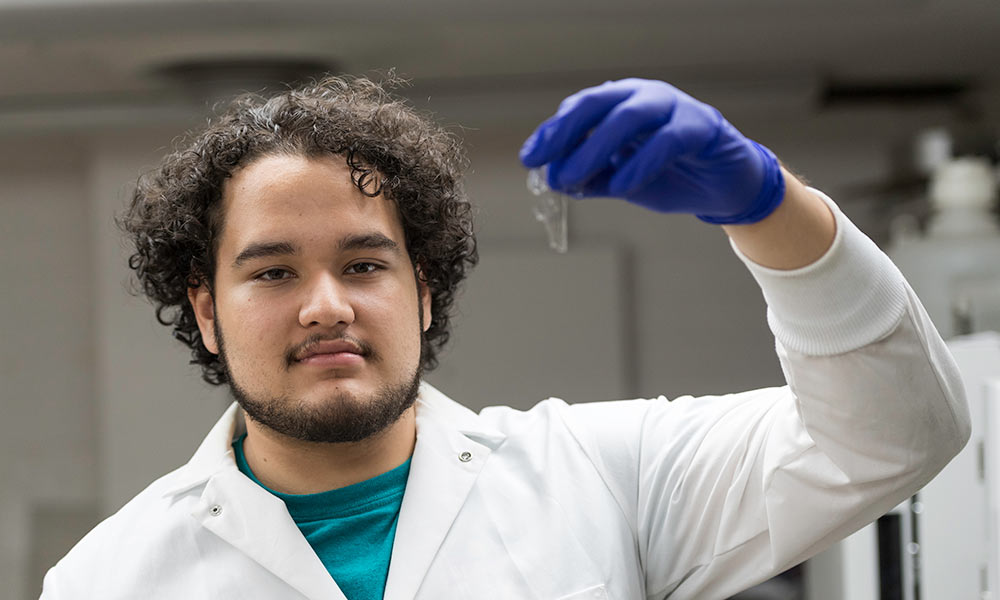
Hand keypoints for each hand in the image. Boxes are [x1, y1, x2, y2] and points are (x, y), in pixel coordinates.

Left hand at [519, 78, 784, 224]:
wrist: (727, 186)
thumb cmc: (672, 175)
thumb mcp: (624, 181)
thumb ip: (594, 178)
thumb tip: (557, 180)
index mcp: (623, 103)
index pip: (581, 109)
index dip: (553, 131)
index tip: (530, 157)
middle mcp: (645, 97)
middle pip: (598, 104)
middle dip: (566, 132)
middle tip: (542, 163)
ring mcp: (675, 108)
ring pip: (629, 118)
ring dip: (594, 149)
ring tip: (571, 178)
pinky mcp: (702, 127)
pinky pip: (666, 141)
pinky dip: (639, 163)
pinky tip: (620, 187)